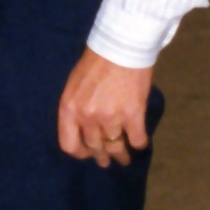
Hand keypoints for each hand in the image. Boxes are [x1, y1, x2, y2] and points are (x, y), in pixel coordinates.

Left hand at [57, 48, 154, 167]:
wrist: (120, 47)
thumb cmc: (95, 63)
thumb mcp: (74, 86)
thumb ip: (76, 108)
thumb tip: (83, 128)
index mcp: (69, 109)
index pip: (69, 144)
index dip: (79, 153)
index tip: (87, 153)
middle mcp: (88, 117)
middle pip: (95, 147)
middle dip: (102, 157)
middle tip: (106, 162)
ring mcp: (111, 118)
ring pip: (116, 147)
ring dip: (121, 155)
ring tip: (124, 159)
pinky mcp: (133, 115)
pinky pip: (137, 139)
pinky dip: (139, 143)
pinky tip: (139, 143)